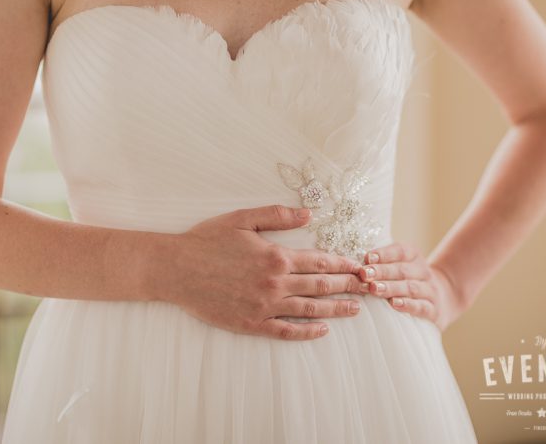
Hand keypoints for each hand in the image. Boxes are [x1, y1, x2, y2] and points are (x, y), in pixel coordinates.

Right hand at [154, 205, 368, 340]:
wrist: (175, 269)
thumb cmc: (206, 240)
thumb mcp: (242, 219)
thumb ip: (277, 216)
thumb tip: (309, 214)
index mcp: (275, 256)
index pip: (320, 262)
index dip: (344, 264)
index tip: (361, 267)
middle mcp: (275, 283)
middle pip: (321, 286)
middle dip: (349, 286)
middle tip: (370, 289)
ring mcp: (264, 306)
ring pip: (309, 309)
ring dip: (336, 310)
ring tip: (356, 310)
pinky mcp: (250, 323)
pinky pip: (285, 331)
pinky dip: (306, 332)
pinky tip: (322, 331)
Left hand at [359, 242, 466, 331]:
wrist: (442, 299)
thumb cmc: (406, 280)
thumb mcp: (398, 266)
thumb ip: (379, 263)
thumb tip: (352, 264)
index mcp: (413, 256)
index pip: (400, 251)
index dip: (383, 254)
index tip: (367, 258)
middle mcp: (423, 271)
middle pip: (402, 270)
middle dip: (381, 272)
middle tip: (364, 275)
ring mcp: (430, 290)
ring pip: (410, 287)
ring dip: (391, 288)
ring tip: (374, 289)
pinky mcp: (434, 310)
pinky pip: (421, 306)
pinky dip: (408, 305)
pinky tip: (394, 304)